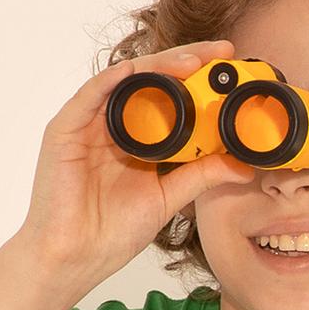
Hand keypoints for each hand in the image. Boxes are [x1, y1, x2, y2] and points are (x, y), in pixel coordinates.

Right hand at [15, 40, 251, 298]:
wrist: (75, 257)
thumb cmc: (112, 231)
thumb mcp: (168, 198)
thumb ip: (201, 175)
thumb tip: (244, 165)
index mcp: (137, 137)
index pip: (170, 95)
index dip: (200, 78)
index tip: (232, 67)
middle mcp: (112, 123)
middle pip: (151, 79)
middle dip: (187, 60)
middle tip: (221, 52)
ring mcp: (88, 124)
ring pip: (125, 79)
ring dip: (158, 66)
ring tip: (193, 61)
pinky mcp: (64, 130)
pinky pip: (89, 95)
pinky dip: (113, 80)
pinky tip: (137, 71)